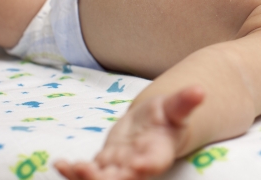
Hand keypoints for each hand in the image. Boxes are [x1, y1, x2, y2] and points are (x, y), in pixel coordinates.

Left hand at [55, 86, 203, 179]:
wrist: (155, 125)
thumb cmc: (169, 115)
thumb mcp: (177, 106)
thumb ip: (185, 101)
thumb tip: (200, 90)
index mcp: (159, 153)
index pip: (154, 163)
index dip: (145, 166)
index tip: (137, 165)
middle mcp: (139, 167)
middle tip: (89, 171)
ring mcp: (120, 168)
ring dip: (86, 178)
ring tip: (73, 166)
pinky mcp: (104, 165)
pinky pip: (88, 173)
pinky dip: (73, 172)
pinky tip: (61, 163)